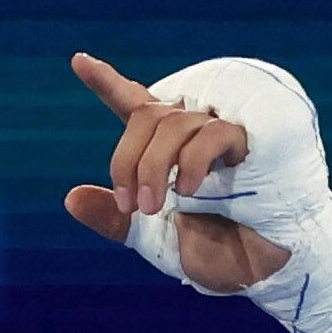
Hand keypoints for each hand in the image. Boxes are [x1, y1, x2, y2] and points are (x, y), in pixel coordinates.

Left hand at [61, 53, 287, 290]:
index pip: (135, 107)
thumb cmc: (215, 252)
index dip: (107, 83)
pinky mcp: (252, 141)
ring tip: (152, 208)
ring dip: (153, 165)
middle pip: (147, 116)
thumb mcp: (152, 238)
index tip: (79, 61)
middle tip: (131, 205)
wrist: (260, 271)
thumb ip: (115, 219)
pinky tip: (188, 190)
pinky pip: (213, 133)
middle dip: (127, 160)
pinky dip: (192, 160)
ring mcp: (222, 135)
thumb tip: (72, 198)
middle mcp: (192, 136)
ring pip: (174, 123)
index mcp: (167, 151)